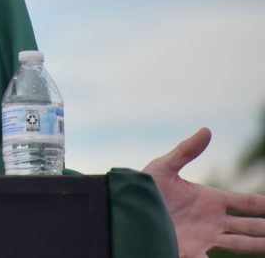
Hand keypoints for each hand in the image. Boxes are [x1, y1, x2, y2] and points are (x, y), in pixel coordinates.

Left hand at [144, 127, 264, 256]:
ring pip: (240, 244)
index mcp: (210, 199)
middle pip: (249, 226)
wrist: (124, 210)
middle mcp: (212, 220)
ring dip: (257, 246)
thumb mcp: (164, 167)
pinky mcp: (191, 252)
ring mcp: (204, 238)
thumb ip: (185, 151)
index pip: (246, 203)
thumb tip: (206, 130)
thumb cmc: (143, 187)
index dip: (263, 205)